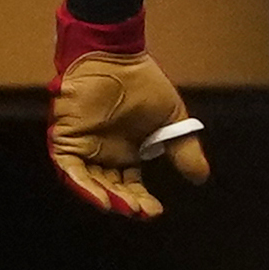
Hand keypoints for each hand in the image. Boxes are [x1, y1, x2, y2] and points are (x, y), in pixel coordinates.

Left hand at [49, 10, 210, 217]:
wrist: (115, 58)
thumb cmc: (143, 83)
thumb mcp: (171, 120)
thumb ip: (183, 149)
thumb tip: (202, 177)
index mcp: (127, 151)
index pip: (132, 184)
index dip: (142, 199)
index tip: (155, 210)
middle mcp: (104, 153)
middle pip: (112, 188)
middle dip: (126, 202)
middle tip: (141, 211)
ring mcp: (84, 147)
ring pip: (90, 183)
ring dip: (105, 198)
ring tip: (124, 208)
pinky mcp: (67, 139)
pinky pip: (70, 169)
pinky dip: (83, 185)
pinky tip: (102, 198)